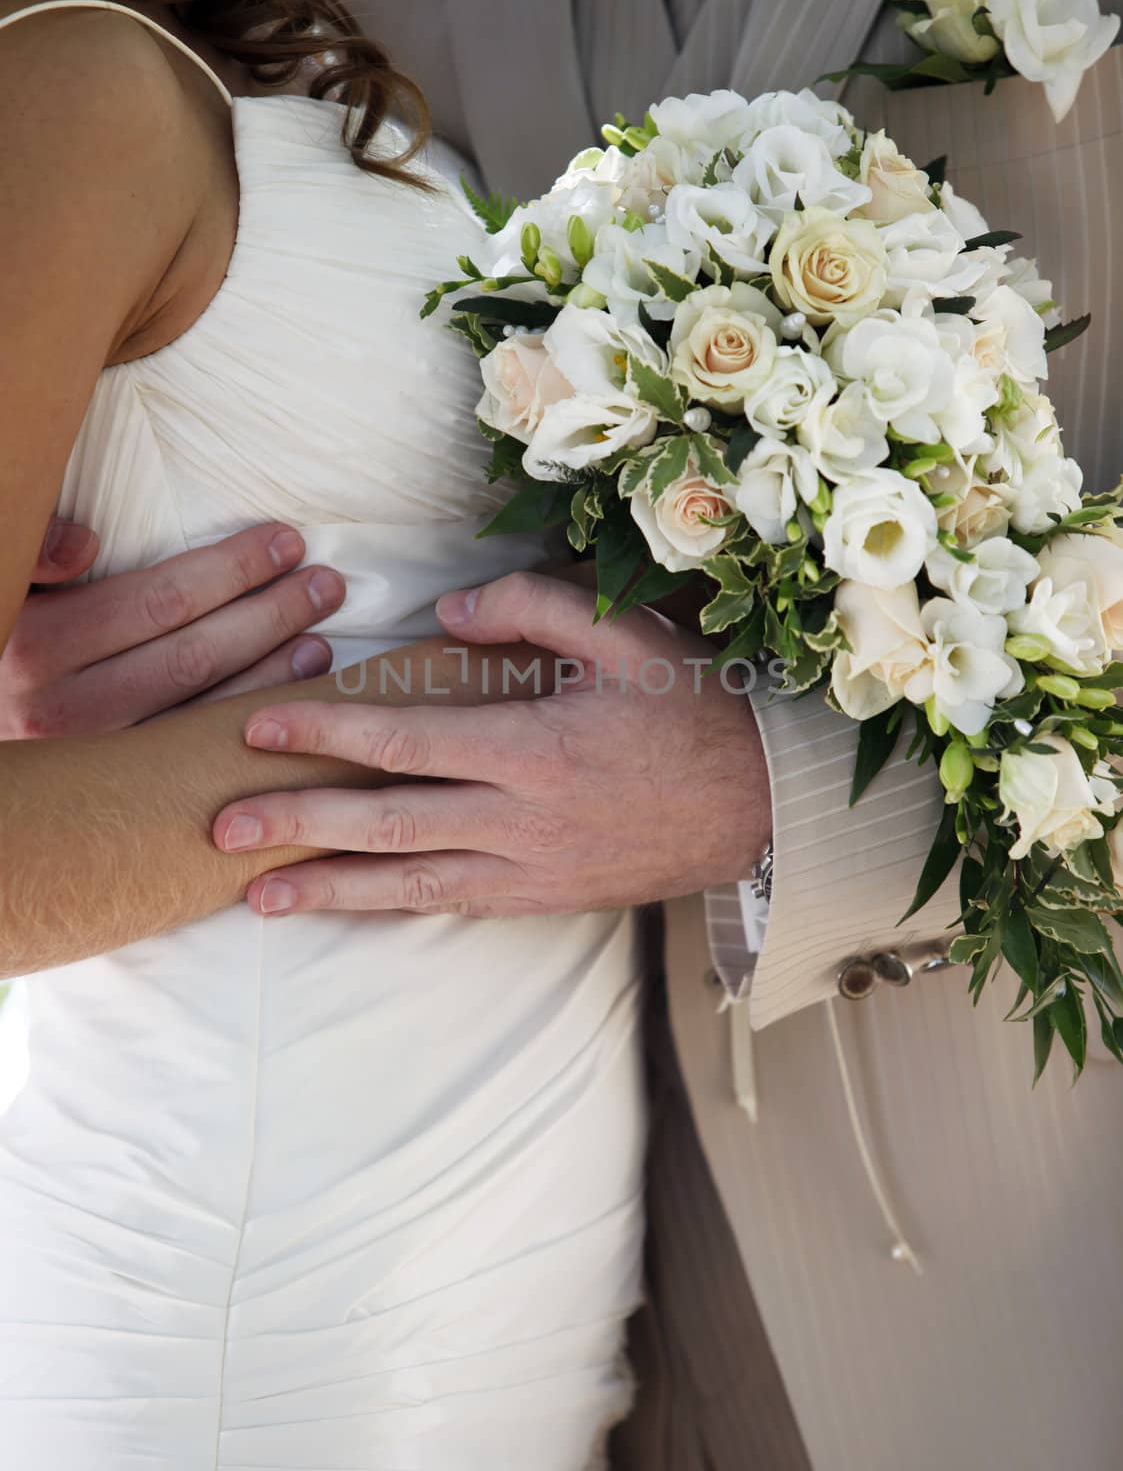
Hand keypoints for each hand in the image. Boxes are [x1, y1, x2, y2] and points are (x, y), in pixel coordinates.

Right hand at [1, 518, 345, 738]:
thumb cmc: (6, 648)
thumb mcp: (7, 590)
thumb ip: (35, 550)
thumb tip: (85, 545)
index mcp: (41, 646)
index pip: (163, 599)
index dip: (234, 568)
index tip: (287, 542)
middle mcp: (67, 709)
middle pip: (198, 655)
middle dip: (273, 614)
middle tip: (327, 585)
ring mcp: (98, 759)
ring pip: (207, 713)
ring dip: (277, 673)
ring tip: (322, 638)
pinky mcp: (120, 793)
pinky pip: (201, 756)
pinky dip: (256, 723)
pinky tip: (294, 697)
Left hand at [214, 572, 771, 917]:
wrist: (761, 808)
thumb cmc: (691, 712)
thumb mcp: (622, 636)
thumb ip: (529, 606)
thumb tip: (446, 610)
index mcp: (534, 747)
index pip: (404, 740)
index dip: (324, 733)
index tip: (258, 726)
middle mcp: (522, 819)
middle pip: (389, 823)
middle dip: (299, 824)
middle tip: (219, 828)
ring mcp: (532, 870)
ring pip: (412, 883)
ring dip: (331, 889)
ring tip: (258, 897)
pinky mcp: (545, 900)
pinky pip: (455, 904)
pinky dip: (395, 906)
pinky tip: (352, 905)